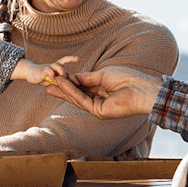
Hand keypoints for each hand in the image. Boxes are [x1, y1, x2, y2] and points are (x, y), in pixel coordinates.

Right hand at [18, 55, 79, 85]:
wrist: (29, 73)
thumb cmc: (42, 77)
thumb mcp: (52, 80)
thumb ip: (60, 81)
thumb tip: (70, 88)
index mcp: (57, 67)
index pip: (65, 61)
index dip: (72, 59)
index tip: (78, 61)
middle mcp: (54, 66)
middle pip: (63, 61)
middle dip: (70, 71)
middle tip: (77, 83)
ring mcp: (48, 67)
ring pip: (57, 65)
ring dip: (62, 71)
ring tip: (63, 77)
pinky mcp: (43, 70)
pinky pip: (49, 70)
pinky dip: (52, 74)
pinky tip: (53, 79)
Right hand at [45, 66, 161, 118]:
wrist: (141, 88)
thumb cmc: (127, 78)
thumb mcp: (102, 74)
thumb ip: (86, 78)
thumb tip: (72, 77)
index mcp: (102, 90)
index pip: (82, 87)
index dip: (69, 82)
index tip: (57, 76)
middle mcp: (99, 100)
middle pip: (77, 95)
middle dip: (62, 90)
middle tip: (46, 85)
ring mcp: (99, 107)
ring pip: (77, 98)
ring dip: (64, 90)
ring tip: (51, 82)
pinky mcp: (99, 112)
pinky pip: (82, 100)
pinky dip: (72, 92)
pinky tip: (63, 84)